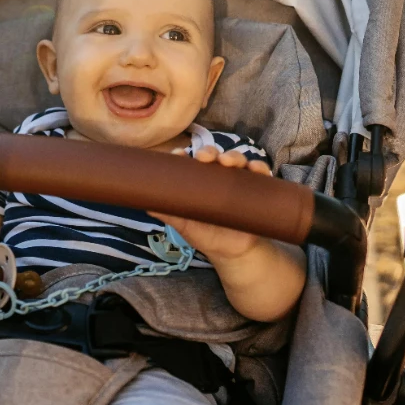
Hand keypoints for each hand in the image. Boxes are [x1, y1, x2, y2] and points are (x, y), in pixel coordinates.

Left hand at [150, 145, 273, 261]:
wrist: (232, 253)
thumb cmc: (206, 235)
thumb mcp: (185, 225)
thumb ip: (168, 213)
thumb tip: (145, 204)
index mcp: (199, 181)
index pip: (190, 162)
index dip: (184, 155)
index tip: (178, 155)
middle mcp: (218, 176)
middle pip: (214, 156)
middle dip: (209, 151)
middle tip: (204, 157)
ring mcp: (237, 180)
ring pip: (236, 160)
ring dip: (233, 156)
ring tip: (228, 162)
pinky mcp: (255, 188)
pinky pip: (260, 174)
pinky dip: (260, 168)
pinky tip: (257, 170)